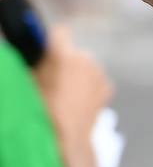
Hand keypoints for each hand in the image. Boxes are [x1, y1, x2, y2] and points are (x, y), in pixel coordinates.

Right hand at [33, 27, 111, 148]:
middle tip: (55, 78)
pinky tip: (79, 100)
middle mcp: (84, 59)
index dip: (53, 39)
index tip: (48, 47)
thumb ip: (36, 63)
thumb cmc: (43, 108)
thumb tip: (37, 56)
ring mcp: (98, 73)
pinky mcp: (107, 86)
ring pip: (87, 66)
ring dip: (79, 73)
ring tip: (67, 93)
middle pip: (74, 51)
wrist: (68, 135)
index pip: (60, 31)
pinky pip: (96, 80)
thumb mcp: (30, 82)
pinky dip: (90, 86)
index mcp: (63, 54)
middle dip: (66, 60)